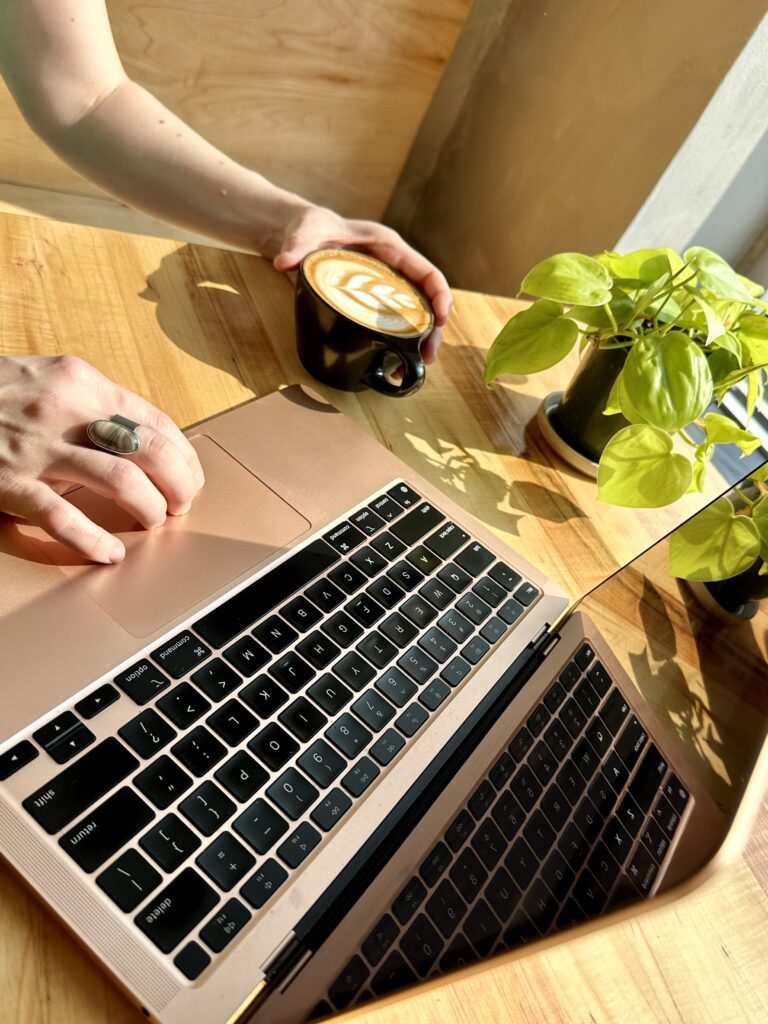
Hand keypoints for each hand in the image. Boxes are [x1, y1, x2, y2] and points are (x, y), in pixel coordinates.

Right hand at [0, 355, 203, 562]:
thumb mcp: (44, 379)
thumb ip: (90, 403)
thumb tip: (142, 438)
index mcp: (80, 381)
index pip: (156, 421)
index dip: (184, 456)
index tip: (191, 477)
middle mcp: (65, 410)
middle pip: (152, 450)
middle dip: (179, 484)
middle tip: (180, 505)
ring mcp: (36, 448)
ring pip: (122, 481)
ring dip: (150, 509)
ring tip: (153, 522)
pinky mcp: (7, 484)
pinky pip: (62, 517)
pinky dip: (93, 539)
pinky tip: (109, 552)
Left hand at [273, 205, 451, 364]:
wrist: (296, 237)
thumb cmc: (308, 227)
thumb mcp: (304, 232)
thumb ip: (297, 246)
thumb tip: (284, 261)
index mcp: (388, 248)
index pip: (425, 271)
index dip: (439, 295)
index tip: (442, 319)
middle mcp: (392, 268)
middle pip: (425, 300)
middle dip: (433, 329)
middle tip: (428, 357)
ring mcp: (384, 286)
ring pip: (413, 315)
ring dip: (419, 341)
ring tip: (414, 367)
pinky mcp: (372, 301)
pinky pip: (393, 322)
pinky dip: (398, 342)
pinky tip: (394, 363)